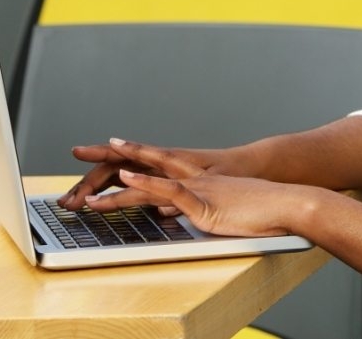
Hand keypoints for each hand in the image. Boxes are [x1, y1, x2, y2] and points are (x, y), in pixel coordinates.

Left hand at [82, 141, 302, 237]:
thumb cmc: (255, 206)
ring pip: (151, 173)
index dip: (123, 156)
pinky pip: (171, 187)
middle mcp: (189, 172)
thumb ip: (188, 205)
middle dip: (109, 154)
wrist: (284, 196)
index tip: (97, 151)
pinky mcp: (204, 198)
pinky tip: (129, 177)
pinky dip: (148, 181)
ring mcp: (196, 182)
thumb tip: (166, 211)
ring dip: (118, 172)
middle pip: (143, 158)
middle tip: (77, 150)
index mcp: (190, 175)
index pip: (149, 161)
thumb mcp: (214, 206)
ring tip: (92, 170)